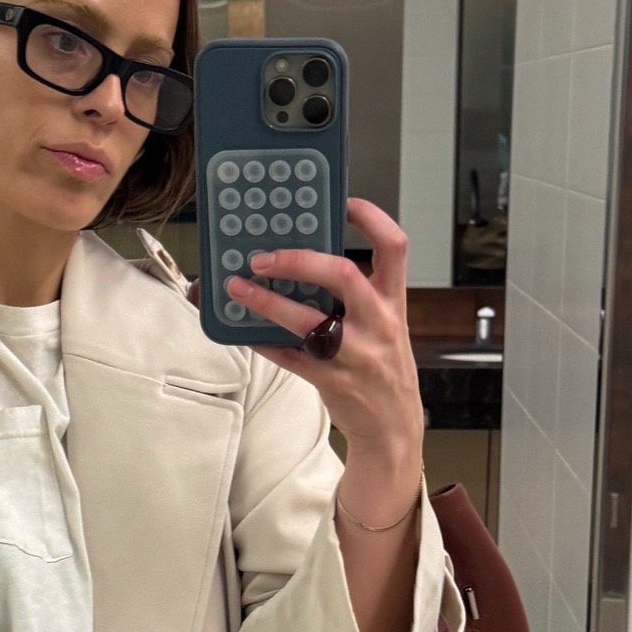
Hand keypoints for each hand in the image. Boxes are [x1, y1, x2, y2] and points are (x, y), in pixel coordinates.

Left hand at [224, 197, 423, 523]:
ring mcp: (355, 354)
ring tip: (237, 287)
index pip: (394, 247)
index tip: (343, 203)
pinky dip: (263, 341)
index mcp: (394, 302)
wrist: (393, 428)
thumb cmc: (383, 370)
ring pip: (308, 320)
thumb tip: (306, 264)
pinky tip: (243, 330)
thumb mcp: (386, 326)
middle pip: (343, 274)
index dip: (371, 218)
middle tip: (265, 256)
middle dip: (300, 259)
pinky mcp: (331, 381)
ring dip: (267, 301)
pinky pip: (289, 356)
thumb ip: (359, 296)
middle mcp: (378, 324)